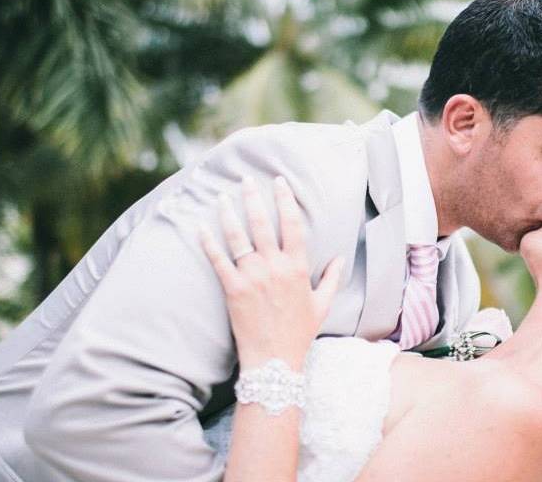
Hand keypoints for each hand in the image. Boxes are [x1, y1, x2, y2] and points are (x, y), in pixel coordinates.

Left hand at [199, 176, 343, 370]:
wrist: (275, 361)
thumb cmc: (299, 334)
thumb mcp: (322, 305)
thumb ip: (331, 278)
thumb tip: (340, 258)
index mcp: (297, 267)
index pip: (292, 224)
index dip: (286, 199)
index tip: (280, 182)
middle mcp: (274, 267)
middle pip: (262, 223)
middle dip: (254, 197)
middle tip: (247, 180)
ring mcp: (252, 277)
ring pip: (237, 237)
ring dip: (228, 214)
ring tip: (222, 197)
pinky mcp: (232, 290)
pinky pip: (218, 260)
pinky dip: (208, 242)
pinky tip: (200, 227)